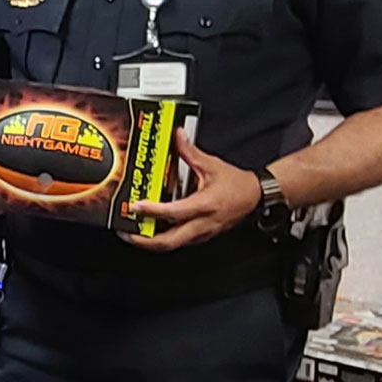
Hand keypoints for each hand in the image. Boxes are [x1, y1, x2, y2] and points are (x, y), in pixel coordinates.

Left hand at [124, 133, 257, 250]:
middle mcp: (202, 223)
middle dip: (144, 241)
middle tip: (125, 233)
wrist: (256, 197)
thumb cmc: (237, 184)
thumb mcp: (212, 165)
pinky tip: (152, 231)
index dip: (152, 211)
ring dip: (151, 243)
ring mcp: (202, 233)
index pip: (173, 212)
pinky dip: (162, 240)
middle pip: (169, 241)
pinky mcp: (202, 236)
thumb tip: (178, 136)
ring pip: (173, 245)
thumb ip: (190, 152)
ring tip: (133, 234)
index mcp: (205, 205)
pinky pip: (179, 242)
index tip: (136, 207)